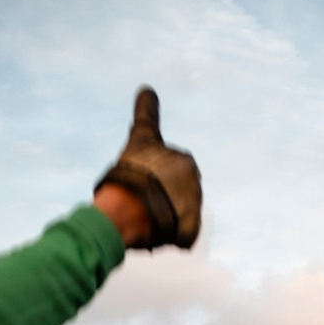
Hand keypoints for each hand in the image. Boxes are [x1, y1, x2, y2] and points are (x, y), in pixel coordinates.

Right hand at [94, 88, 201, 248]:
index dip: (151, 175)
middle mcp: (195, 186)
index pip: (169, 169)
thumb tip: (147, 88)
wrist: (128, 211)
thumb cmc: (132, 172)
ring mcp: (193, 212)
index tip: (138, 181)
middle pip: (173, 193)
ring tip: (141, 218)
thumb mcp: (140, 138)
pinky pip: (179, 236)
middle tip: (137, 201)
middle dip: (158, 196)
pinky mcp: (188, 234)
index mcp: (186, 163)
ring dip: (160, 216)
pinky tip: (150, 232)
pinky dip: (166, 236)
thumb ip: (146, 113)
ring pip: (174, 213)